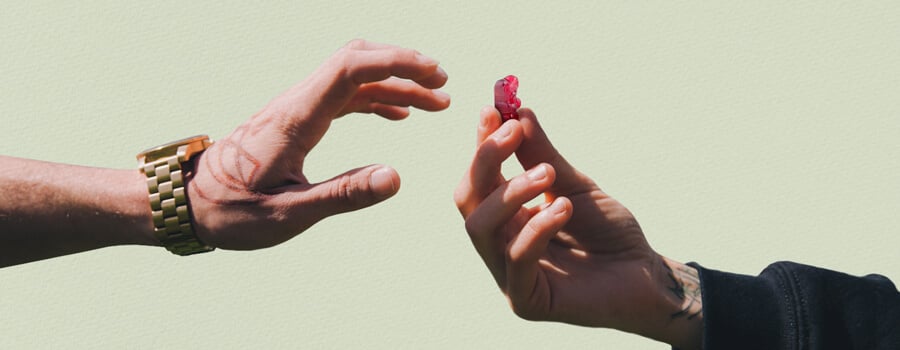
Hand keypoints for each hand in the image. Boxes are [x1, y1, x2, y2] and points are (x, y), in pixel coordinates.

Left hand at [188, 40, 449, 249]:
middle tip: (443, 84)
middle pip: (355, 59)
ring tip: (435, 103)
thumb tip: (395, 177)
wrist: (186, 203)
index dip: (397, 63)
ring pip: (352, 76)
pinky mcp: (296, 119)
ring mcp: (296, 108)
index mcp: (296, 117)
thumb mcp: (288, 213)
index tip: (435, 76)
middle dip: (402, 64)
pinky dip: (376, 98)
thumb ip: (343, 195)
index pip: (350, 68)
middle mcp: (296, 103)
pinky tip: (398, 116)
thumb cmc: (232, 212)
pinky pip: (343, 95)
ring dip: (395, 82)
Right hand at [453, 107, 701, 348]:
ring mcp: (507, 273)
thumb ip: (543, 153)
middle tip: (513, 133)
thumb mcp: (575, 184)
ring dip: (510, 191)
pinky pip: (515, 260)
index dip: (481, 143)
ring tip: (548, 172)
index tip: (493, 109)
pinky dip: (536, 229)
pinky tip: (563, 209)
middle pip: (467, 199)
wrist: (644, 273)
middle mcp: (499, 243)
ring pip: (481, 227)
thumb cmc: (608, 231)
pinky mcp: (525, 300)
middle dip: (485, 161)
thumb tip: (518, 110)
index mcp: (506, 216)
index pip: (479, 177)